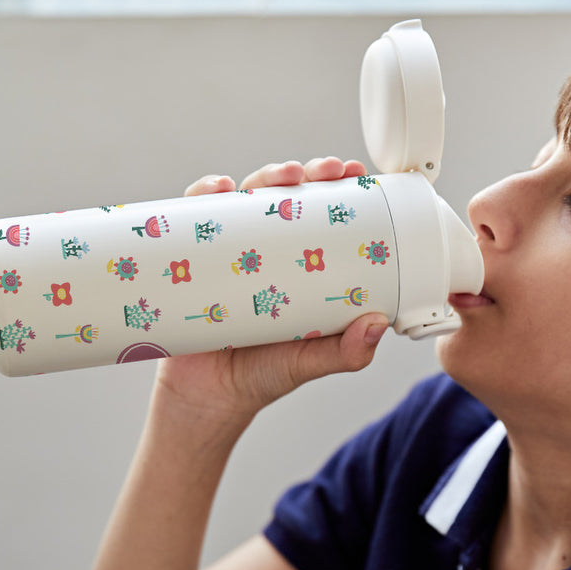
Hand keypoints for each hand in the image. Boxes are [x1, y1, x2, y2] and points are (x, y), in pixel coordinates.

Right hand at [155, 158, 390, 421]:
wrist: (207, 398)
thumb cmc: (263, 376)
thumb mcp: (309, 362)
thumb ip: (345, 353)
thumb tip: (377, 325)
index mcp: (299, 270)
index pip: (321, 219)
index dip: (338, 191)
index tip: (356, 175)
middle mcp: (266, 253)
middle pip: (285, 199)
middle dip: (307, 174)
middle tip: (325, 171)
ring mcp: (229, 253)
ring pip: (245, 199)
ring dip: (264, 177)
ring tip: (283, 177)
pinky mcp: (194, 259)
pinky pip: (195, 220)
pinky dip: (203, 196)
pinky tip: (218, 189)